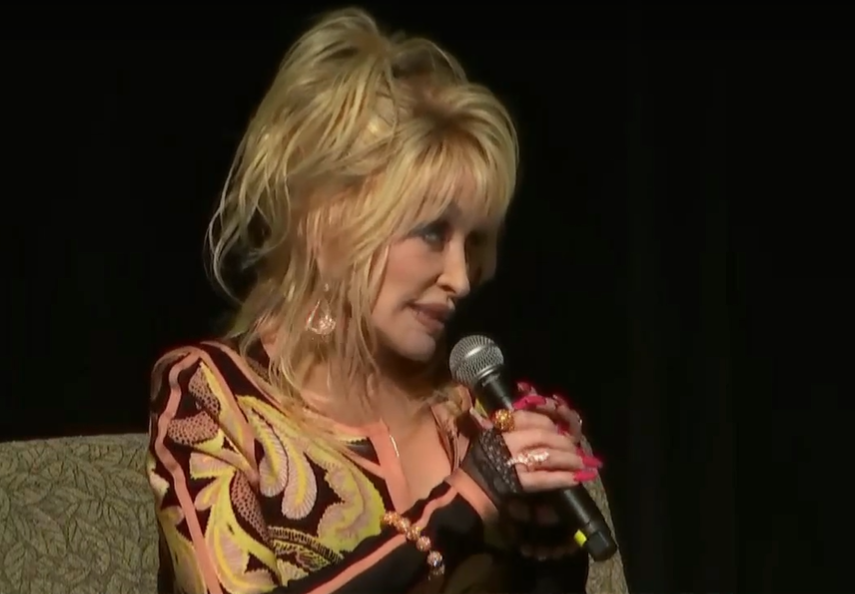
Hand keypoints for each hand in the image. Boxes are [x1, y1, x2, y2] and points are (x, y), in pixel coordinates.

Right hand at [463, 384, 602, 559]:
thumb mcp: (482, 439)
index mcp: (498, 429)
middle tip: (577, 448)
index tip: (559, 428)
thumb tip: (487, 410)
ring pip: (546, 456)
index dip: (548, 423)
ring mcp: (512, 463)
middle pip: (542, 436)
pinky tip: (575, 478)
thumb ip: (489, 424)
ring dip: (568, 459)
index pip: (527, 418)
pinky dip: (561, 477)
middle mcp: (506, 442)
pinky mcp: (517, 483)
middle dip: (563, 441)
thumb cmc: (474, 466)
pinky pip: (543, 478)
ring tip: (583, 463)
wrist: (464, 494)